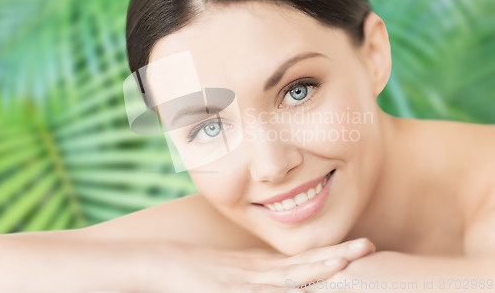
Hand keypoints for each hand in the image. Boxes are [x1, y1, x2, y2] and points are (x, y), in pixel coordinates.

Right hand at [137, 238, 375, 292]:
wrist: (163, 263)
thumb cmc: (195, 272)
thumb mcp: (231, 276)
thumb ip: (256, 279)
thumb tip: (283, 284)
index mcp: (261, 267)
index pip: (303, 262)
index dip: (331, 256)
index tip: (358, 251)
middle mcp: (259, 270)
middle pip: (305, 262)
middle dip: (338, 254)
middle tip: (369, 244)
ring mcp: (246, 279)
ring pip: (290, 273)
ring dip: (320, 266)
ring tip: (348, 258)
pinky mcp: (233, 288)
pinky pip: (266, 290)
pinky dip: (289, 288)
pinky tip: (307, 285)